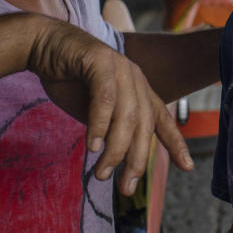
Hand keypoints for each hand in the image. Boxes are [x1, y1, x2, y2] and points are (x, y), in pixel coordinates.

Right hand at [26, 18, 193, 195]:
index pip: (162, 119)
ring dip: (116, 148)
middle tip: (126, 187)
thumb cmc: (70, 80)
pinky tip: (93, 146)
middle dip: (137, 159)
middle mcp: (136, 79)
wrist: (45, 46)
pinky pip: (106, 98)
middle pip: (145, 124)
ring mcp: (121, 68)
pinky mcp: (101, 61)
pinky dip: (101, 124)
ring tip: (102, 172)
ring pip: (127, 115)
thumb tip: (117, 160)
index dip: (176, 143)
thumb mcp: (95, 111)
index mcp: (139, 90)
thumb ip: (110, 129)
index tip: (187, 167)